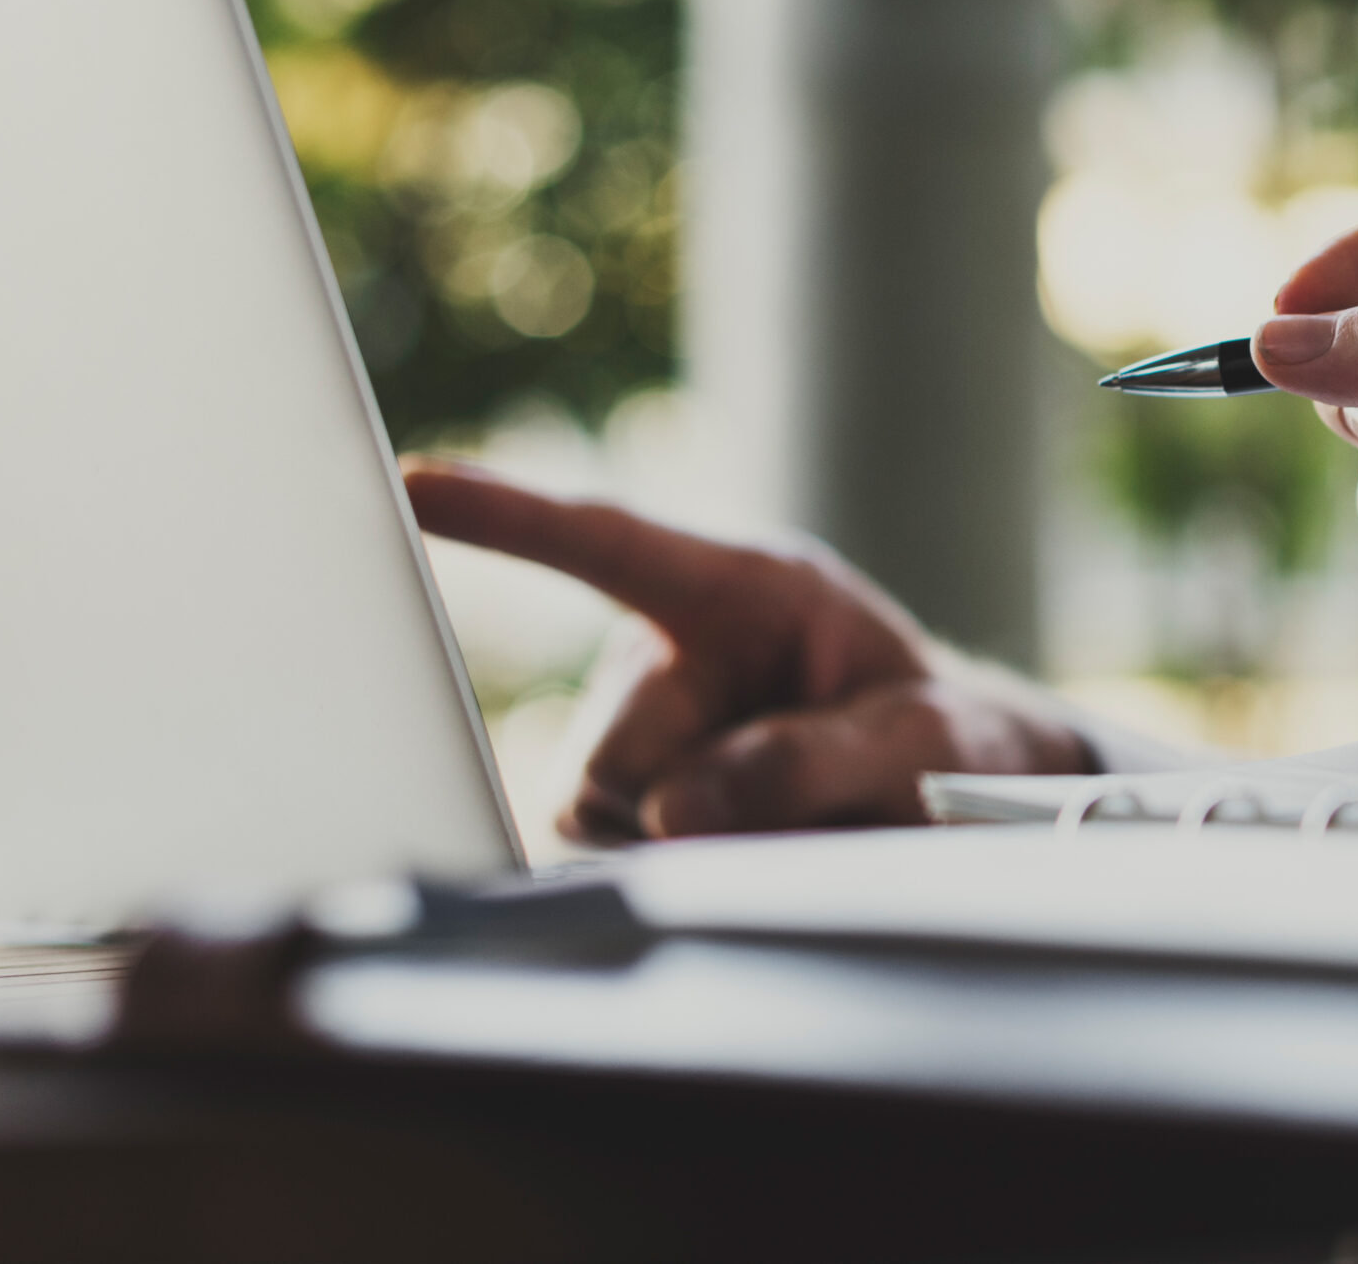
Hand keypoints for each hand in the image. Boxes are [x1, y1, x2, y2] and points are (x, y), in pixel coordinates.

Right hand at [401, 463, 1087, 841]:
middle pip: (613, 752)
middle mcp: (663, 649)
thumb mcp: (917, 740)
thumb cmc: (938, 738)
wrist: (943, 788)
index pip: (609, 543)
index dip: (509, 516)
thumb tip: (672, 810)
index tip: (413, 483)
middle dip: (690, 803)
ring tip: (795, 822)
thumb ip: (812, 762)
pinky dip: (676, 873)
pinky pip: (605, 856)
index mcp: (743, 588)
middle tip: (809, 809)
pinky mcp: (613, 802)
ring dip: (691, 845)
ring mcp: (631, 729)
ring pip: (598, 813)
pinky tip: (748, 849)